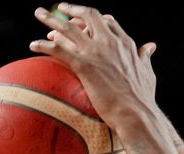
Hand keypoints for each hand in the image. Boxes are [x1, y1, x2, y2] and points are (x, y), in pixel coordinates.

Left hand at [30, 4, 159, 127]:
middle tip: (60, 7)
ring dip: (51, 19)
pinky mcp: (84, 65)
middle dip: (72, 9)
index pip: (107, 21)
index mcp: (124, 42)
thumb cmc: (142, 98)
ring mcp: (96, 52)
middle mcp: (109, 42)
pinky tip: (32, 45)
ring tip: (38, 13)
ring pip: (68, 28)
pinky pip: (58, 50)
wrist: (136, 113)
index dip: (93, 19)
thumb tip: (151, 46)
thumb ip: (145, 56)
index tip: (83, 19)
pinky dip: (44, 46)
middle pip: (88, 15)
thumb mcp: (147, 71)